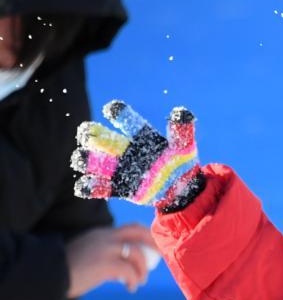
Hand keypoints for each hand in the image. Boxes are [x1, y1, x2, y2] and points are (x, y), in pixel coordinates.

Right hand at [65, 224, 157, 297]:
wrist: (48, 276)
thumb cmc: (66, 270)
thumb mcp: (87, 255)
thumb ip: (104, 257)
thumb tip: (121, 270)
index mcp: (100, 233)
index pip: (130, 228)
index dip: (145, 237)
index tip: (153, 248)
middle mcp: (105, 237)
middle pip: (138, 232)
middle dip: (153, 243)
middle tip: (160, 257)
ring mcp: (106, 249)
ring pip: (137, 254)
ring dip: (143, 269)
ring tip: (140, 281)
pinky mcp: (106, 264)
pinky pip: (130, 272)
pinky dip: (134, 281)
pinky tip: (131, 288)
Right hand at [71, 101, 203, 209]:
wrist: (181, 190)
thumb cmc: (181, 163)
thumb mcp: (184, 146)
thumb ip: (182, 131)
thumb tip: (182, 113)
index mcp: (142, 137)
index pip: (128, 121)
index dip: (119, 113)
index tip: (112, 109)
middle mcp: (126, 150)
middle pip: (102, 138)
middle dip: (91, 135)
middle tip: (88, 135)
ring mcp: (120, 169)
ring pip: (94, 161)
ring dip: (85, 158)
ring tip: (81, 158)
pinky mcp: (119, 188)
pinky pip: (98, 187)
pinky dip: (88, 187)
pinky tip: (85, 186)